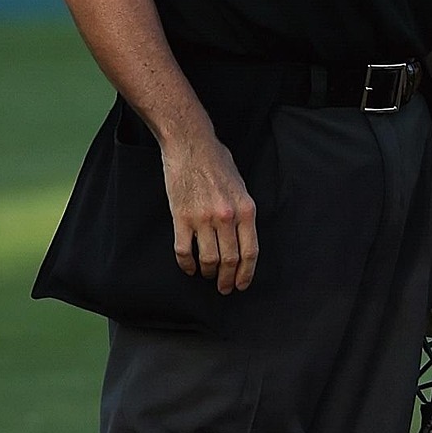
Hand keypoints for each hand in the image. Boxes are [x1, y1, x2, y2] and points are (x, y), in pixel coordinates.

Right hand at [160, 134, 257, 293]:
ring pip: (208, 260)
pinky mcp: (181, 217)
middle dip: (227, 279)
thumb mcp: (241, 186)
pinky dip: (187, 264)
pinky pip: (184, 251)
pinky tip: (189, 267)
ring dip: (208, 273)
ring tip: (206, 276)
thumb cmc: (217, 161)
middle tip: (223, 288)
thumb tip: (241, 237)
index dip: (246, 274)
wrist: (190, 144)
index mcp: (246, 209)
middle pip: (230, 260)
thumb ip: (243, 212)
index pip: (250, 252)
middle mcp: (227, 217)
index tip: (241, 284)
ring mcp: (203, 219)